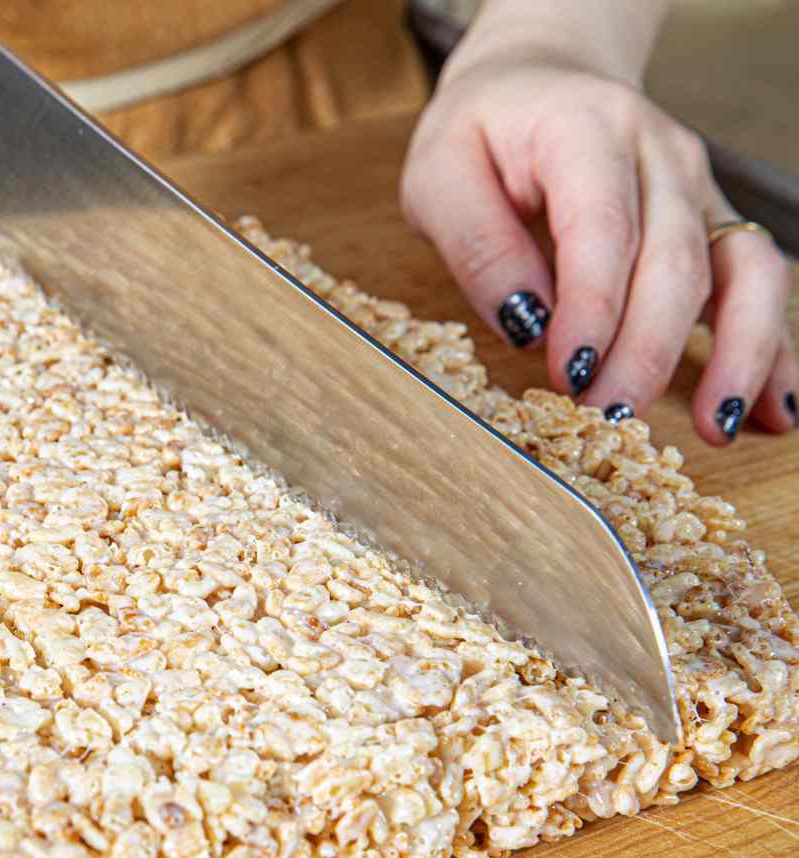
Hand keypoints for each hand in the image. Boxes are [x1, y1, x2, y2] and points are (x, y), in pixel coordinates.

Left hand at [401, 23, 794, 444]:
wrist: (536, 82)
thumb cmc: (481, 136)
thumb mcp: (440, 176)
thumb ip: (476, 243)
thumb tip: (524, 320)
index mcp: (586, 129)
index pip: (603, 226)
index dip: (593, 308)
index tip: (570, 373)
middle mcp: (659, 155)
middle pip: (674, 262)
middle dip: (645, 351)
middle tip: (605, 415)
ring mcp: (695, 190)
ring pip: (743, 273)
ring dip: (734, 355)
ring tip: (712, 426)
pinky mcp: (710, 224)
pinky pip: (758, 285)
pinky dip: (771, 349)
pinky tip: (768, 410)